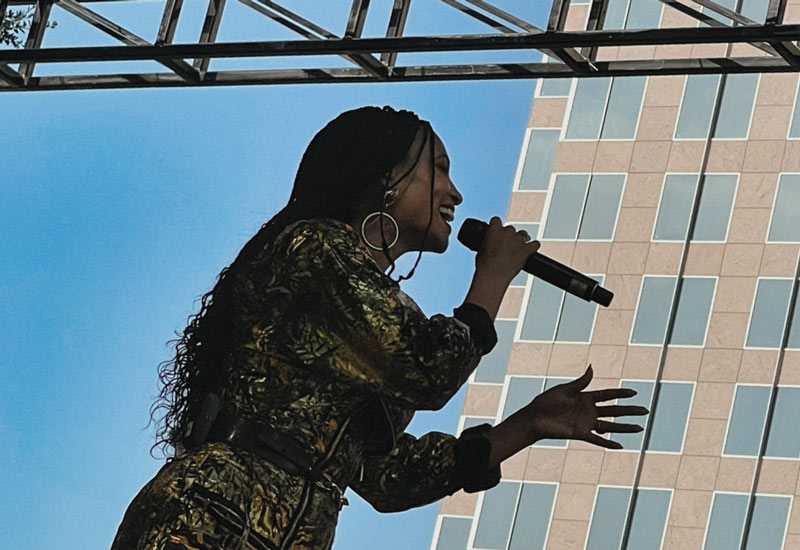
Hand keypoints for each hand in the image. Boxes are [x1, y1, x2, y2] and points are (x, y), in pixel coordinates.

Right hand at [475, 217, 539, 284]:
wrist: (492, 275)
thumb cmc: (484, 265)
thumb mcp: (481, 249)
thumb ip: (487, 242)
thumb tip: (489, 245)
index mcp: (494, 229)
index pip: (496, 220)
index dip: (496, 227)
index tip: (496, 232)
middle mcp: (507, 231)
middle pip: (510, 229)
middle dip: (508, 236)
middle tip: (505, 246)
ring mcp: (518, 240)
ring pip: (523, 234)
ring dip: (521, 239)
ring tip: (517, 248)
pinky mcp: (527, 250)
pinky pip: (535, 244)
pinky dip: (533, 246)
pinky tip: (531, 250)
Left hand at [524, 366, 647, 449]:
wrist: (534, 418)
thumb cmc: (546, 402)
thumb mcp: (565, 390)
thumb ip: (581, 382)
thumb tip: (592, 367)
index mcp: (585, 397)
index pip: (608, 395)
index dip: (620, 394)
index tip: (634, 392)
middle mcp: (588, 411)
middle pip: (614, 411)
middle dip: (629, 411)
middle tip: (645, 411)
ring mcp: (586, 423)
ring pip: (610, 426)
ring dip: (625, 428)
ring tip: (640, 428)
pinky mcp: (580, 434)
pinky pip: (597, 440)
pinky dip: (608, 443)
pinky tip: (621, 446)